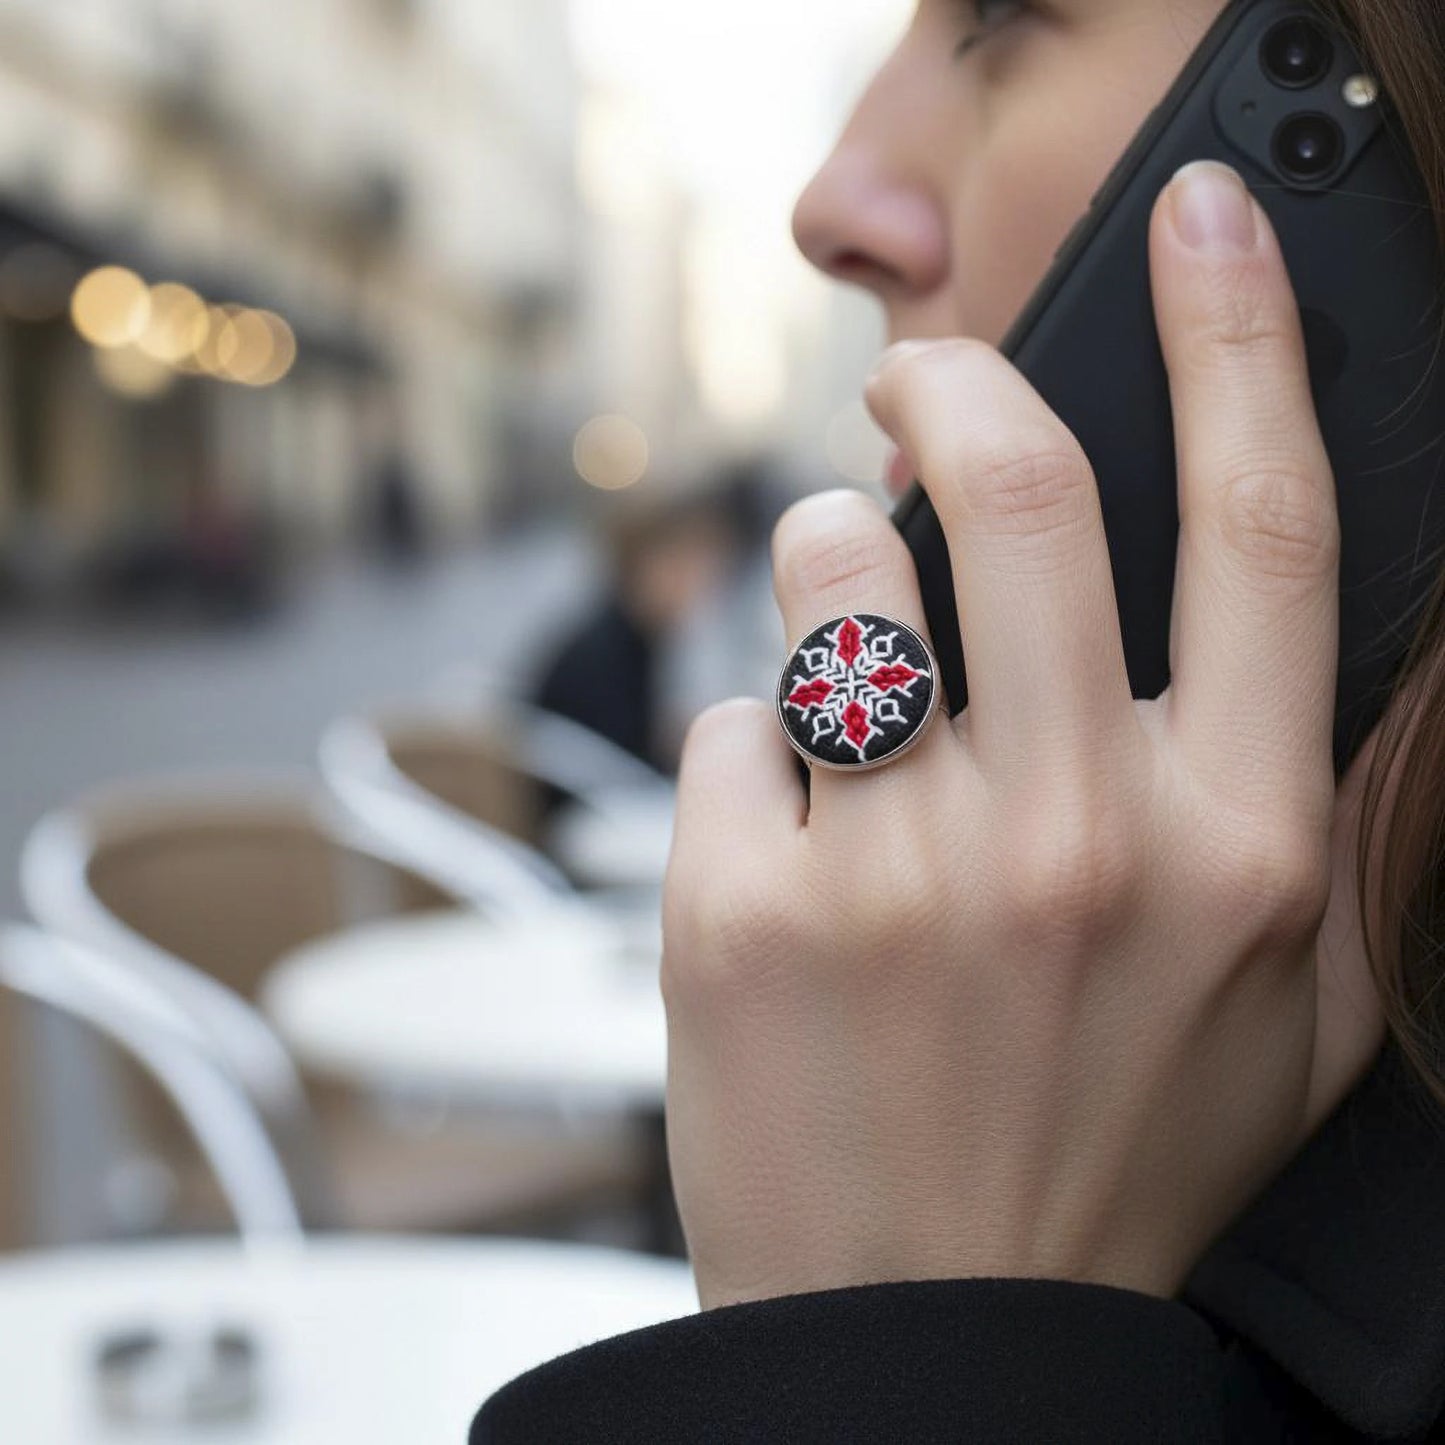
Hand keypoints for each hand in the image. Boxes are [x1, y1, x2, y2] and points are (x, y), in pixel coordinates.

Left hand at [661, 160, 1387, 1310]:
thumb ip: (1331, 821)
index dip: (1243, 338)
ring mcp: (892, 871)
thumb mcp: (1294, 1010)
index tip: (1204, 226)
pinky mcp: (736, 906)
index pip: (1267, 525)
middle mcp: (1073, 839)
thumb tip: (1340, 641)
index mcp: (1236, 847)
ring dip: (828, 568)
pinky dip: (750, 757)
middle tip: (916, 387)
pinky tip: (783, 853)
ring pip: (831, 574)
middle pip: (1019, 487)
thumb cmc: (1102, 1155)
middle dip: (953, 389)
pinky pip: (727, 725)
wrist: (922, 1330)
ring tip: (846, 665)